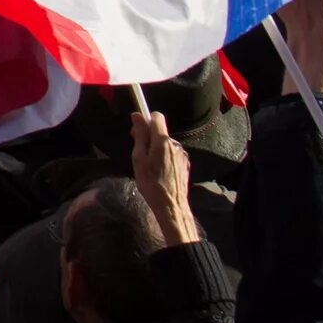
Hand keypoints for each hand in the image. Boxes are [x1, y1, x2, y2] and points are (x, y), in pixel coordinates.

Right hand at [130, 113, 200, 247]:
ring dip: (157, 149)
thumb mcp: (139, 160)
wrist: (172, 206)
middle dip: (149, 137)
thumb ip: (140, 137)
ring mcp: (182, 154)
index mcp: (162, 141)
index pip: (157, 117)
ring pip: (166, 143)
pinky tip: (160, 172)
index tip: (137, 132)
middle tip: (139, 154)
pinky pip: (172, 153)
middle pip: (160, 131)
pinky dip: (165, 157)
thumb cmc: (151, 184)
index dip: (145, 120)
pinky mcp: (185, 164)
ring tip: (150, 167)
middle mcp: (175, 144)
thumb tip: (137, 115)